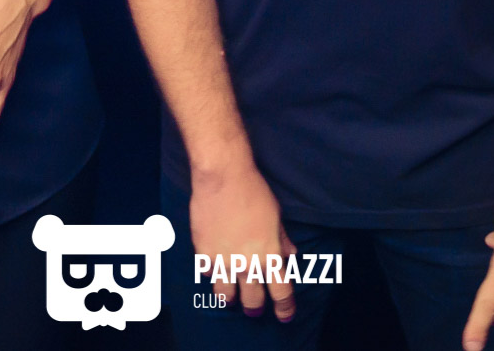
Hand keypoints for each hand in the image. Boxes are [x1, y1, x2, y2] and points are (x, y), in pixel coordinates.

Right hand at [191, 161, 296, 321]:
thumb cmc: (254, 192)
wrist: (223, 177)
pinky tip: (215, 268)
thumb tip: (290, 255)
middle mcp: (247, 264)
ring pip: (226, 296)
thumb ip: (282, 241)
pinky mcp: (203, 253)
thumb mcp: (276, 217)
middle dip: (255, 308)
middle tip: (255, 309)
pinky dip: (213, 274)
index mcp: (270, 256)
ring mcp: (223, 261)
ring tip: (232, 296)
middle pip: (253, 301)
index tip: (285, 315)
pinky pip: (208, 274)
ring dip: (231, 298)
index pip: (282, 293)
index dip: (285, 308)